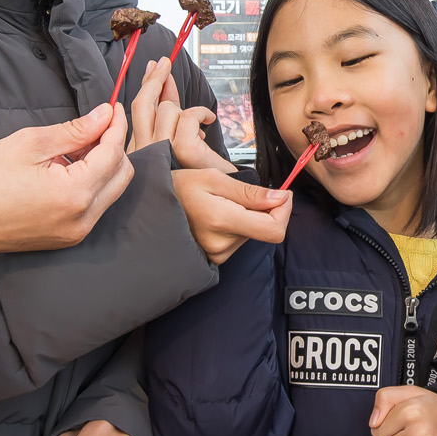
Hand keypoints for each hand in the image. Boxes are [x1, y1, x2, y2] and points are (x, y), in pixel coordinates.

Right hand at [0, 102, 132, 286]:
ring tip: (72, 148)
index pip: (114, 153)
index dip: (116, 126)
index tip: (113, 108)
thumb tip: (104, 116)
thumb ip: (74, 131)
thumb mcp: (29, 144)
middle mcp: (83, 218)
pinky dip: (90, 183)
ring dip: (102, 165)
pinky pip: (94, 205)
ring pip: (111, 191)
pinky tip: (65, 169)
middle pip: (122, 175)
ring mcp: (76, 232)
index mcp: (74, 193)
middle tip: (92, 126)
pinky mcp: (67, 237)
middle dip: (113, 146)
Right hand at [129, 58, 240, 172]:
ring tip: (201, 121)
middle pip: (142, 105)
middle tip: (164, 62)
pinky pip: (188, 116)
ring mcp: (161, 152)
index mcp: (142, 150)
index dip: (146, 86)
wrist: (222, 193)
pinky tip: (209, 120)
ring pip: (167, 110)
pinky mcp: (181, 150)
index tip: (154, 68)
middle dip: (154, 79)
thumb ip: (169, 111)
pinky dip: (202, 113)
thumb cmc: (201, 170)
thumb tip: (165, 83)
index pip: (137, 111)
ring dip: (188, 110)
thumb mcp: (179, 134)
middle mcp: (145, 153)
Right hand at [173, 169, 291, 264]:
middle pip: (265, 229)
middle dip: (263, 209)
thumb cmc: (179, 187)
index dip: (284, 211)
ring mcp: (217, 254)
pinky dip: (238, 225)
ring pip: (253, 233)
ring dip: (249, 216)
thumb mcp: (214, 178)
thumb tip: (281, 198)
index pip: (274, 230)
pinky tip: (219, 214)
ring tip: (223, 203)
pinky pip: (239, 239)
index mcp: (222, 221)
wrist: (152, 207)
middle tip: (241, 193)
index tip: (282, 194)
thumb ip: (250, 192)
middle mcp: (221, 244)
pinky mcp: (215, 257)